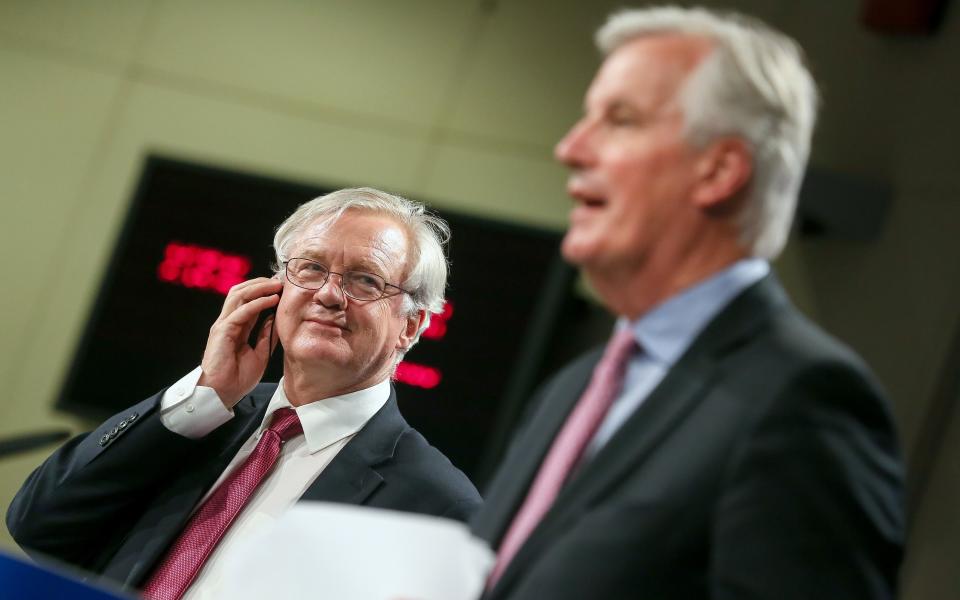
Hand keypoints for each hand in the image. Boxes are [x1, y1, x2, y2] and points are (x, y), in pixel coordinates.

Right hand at [198, 277, 281, 407]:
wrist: (221, 394)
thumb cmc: (237, 378)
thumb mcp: (259, 354)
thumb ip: (265, 336)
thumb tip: (273, 319)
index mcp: (236, 327)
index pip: (248, 300)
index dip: (264, 291)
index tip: (282, 288)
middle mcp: (228, 322)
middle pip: (241, 291)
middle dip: (260, 283)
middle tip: (280, 281)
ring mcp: (224, 325)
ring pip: (239, 295)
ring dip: (259, 287)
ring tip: (277, 285)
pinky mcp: (223, 331)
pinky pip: (242, 311)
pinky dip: (258, 302)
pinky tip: (271, 300)